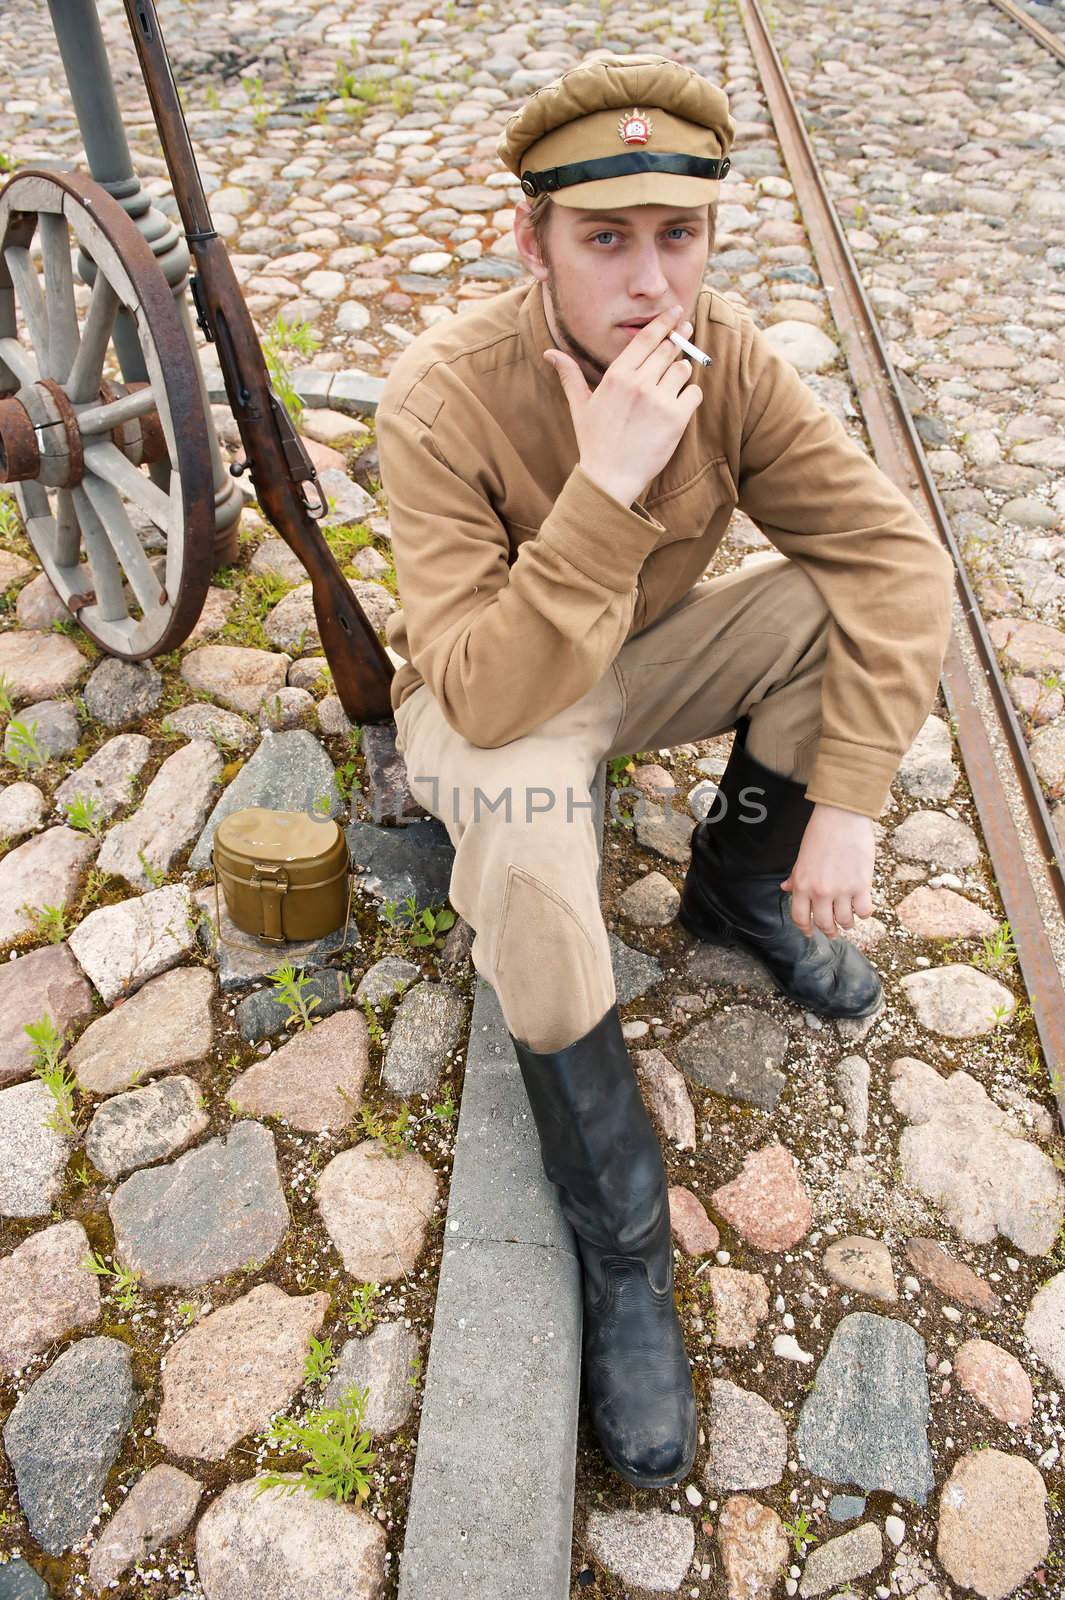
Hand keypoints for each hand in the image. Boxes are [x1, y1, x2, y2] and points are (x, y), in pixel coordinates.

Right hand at [543, 305, 701, 507]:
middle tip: (686, 332)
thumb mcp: (580, 406)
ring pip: (684, 368)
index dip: (664, 321)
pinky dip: (690, 395)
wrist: (610, 477)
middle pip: (669, 349)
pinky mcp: (676, 418)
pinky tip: (679, 404)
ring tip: (673, 381)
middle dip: (680, 339)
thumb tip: (550, 354)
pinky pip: (694, 392)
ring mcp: (659, 400)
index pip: (646, 339)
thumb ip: (570, 376)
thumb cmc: (594, 441)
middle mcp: (639, 383)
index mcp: (617, 375)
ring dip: (682, 371)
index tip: (676, 311)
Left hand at [780, 802, 874, 938]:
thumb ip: (796, 876)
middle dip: (829, 931)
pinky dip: (864, 913)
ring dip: (847, 924)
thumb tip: (786, 888)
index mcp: (802, 885)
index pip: (800, 917)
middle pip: (824, 923)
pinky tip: (863, 908)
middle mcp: (820, 892)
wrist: (841, 818)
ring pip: (845, 921)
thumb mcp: (802, 857)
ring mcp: (842, 890)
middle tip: (833, 932)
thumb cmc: (821, 833)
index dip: (806, 929)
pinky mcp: (861, 885)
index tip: (810, 933)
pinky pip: (864, 911)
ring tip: (849, 921)